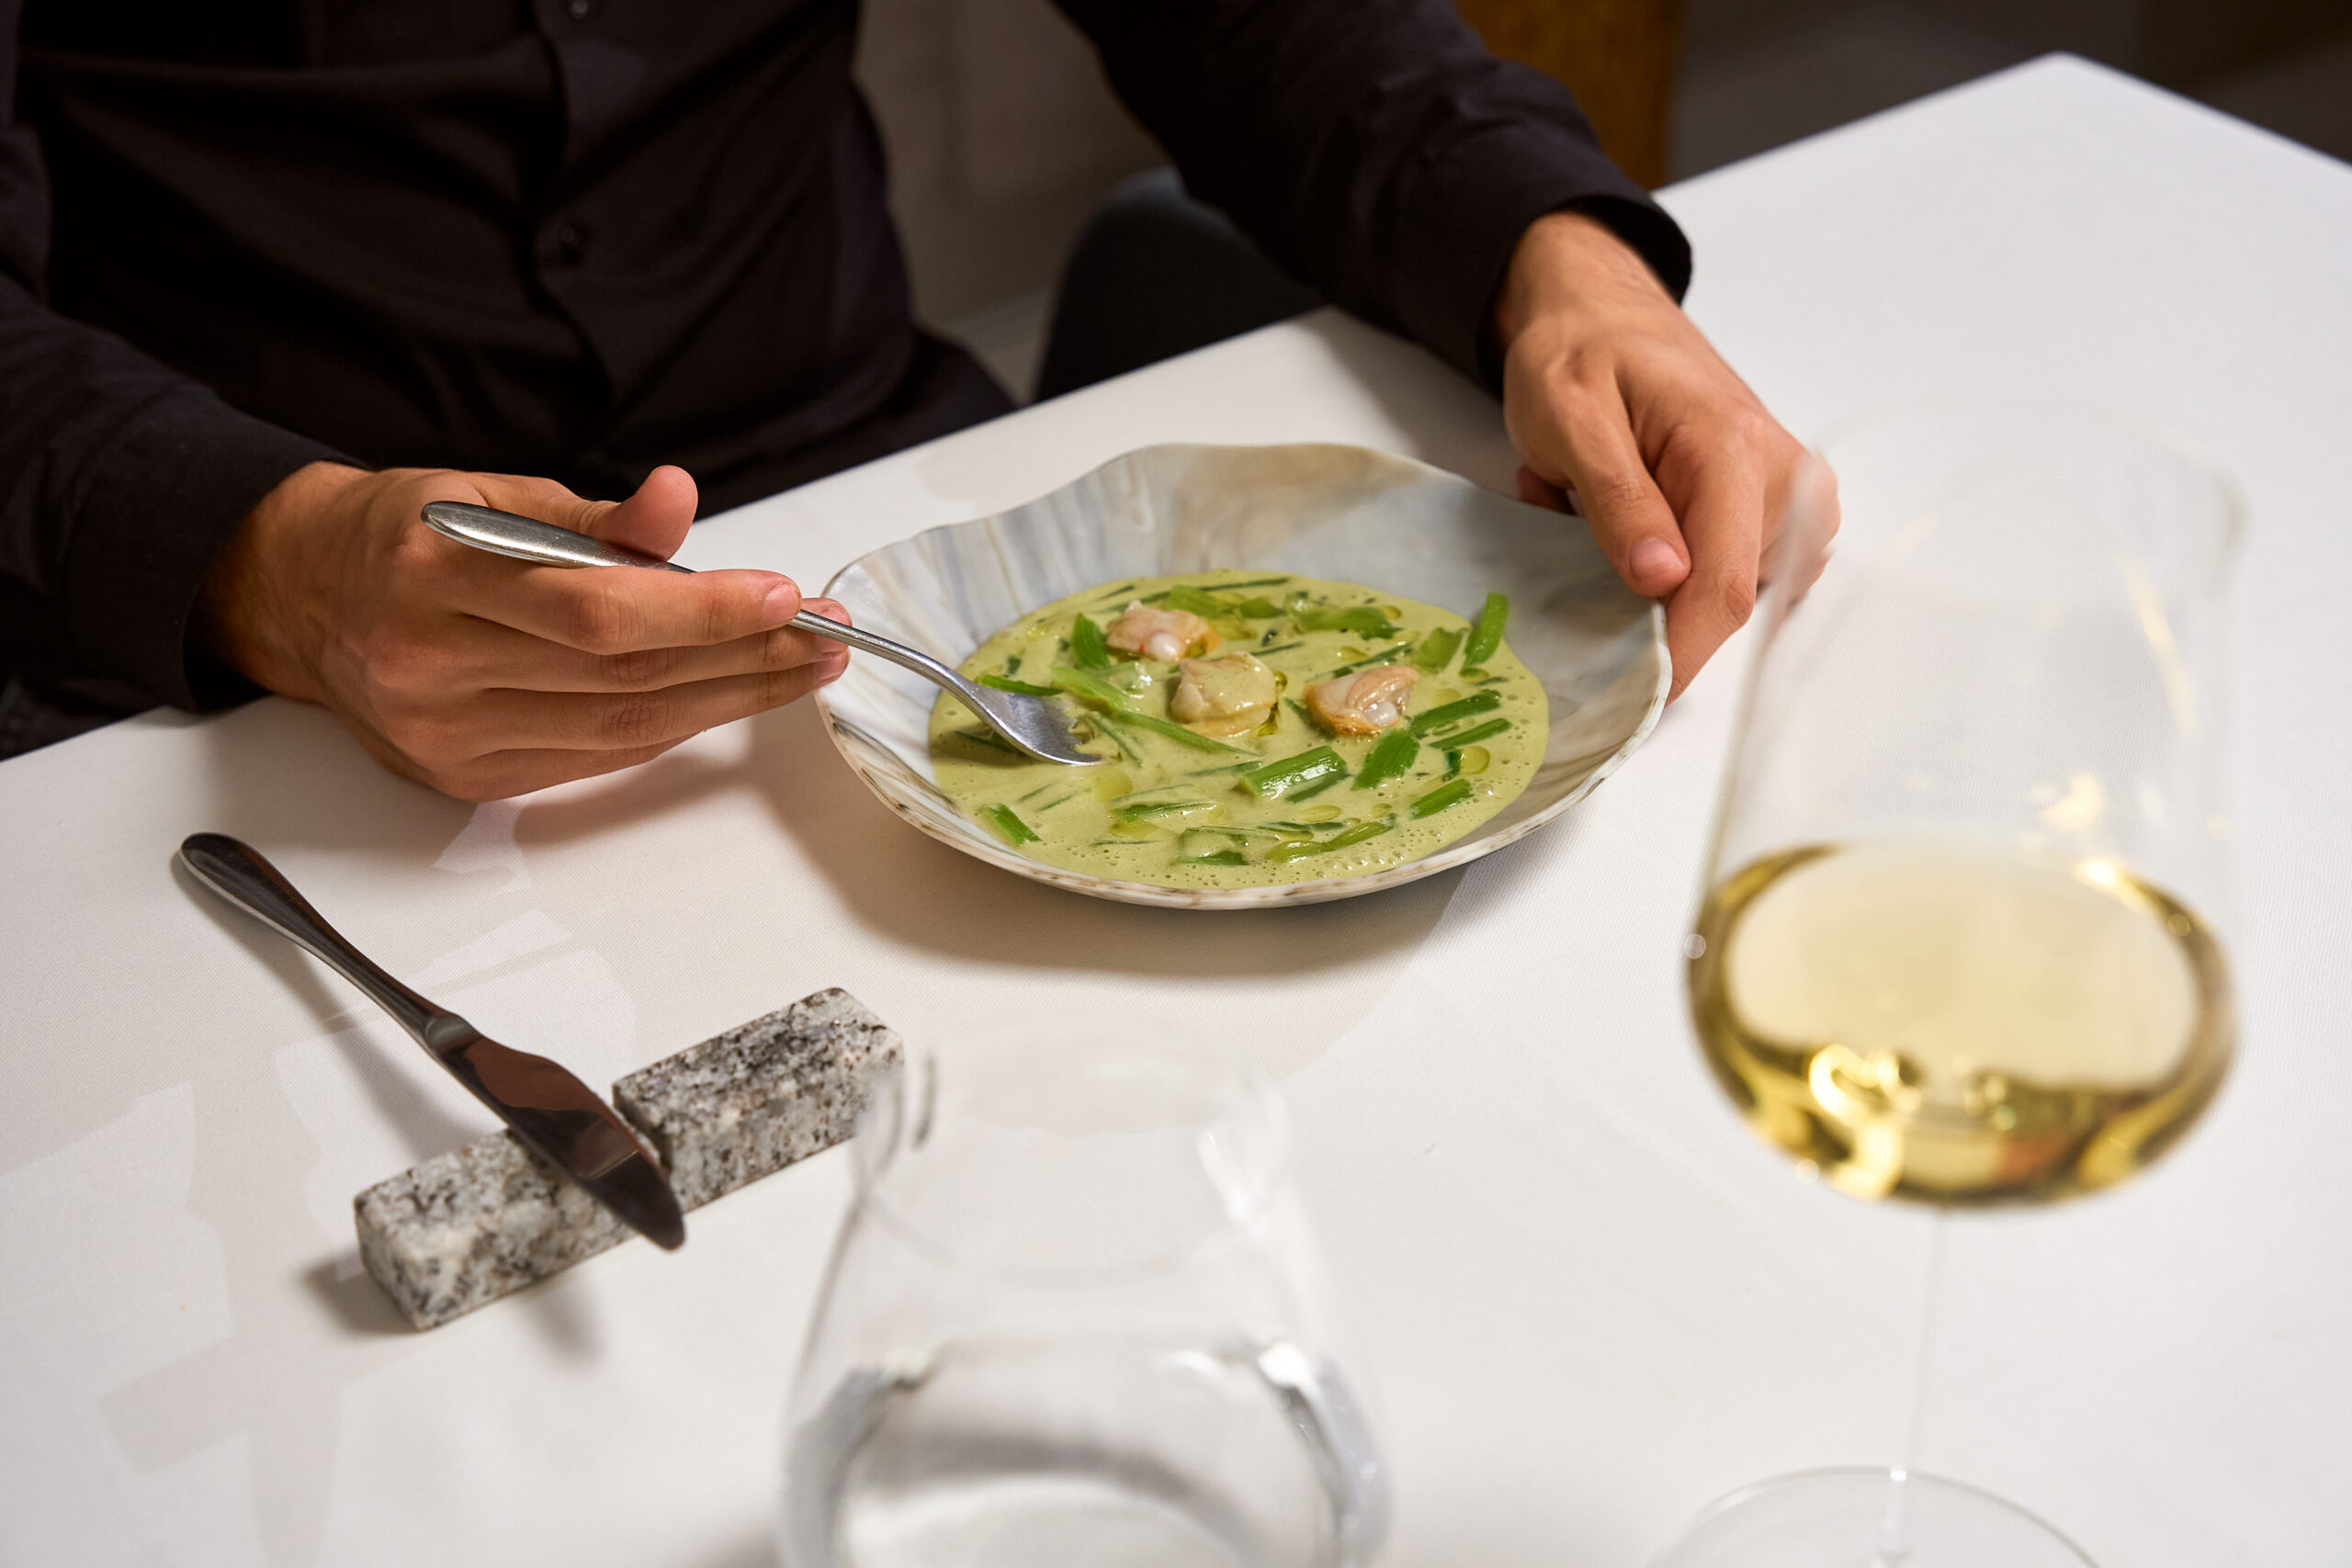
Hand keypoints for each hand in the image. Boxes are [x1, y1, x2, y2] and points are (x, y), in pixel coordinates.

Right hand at [197, 462, 849, 799]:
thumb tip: (679, 499)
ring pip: (621, 728)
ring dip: (727, 700)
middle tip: (823, 636)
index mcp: (433, 575)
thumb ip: (596, 515)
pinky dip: (671, 726)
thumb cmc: (405, 532)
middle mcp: (433, 665)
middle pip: (623, 676)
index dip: (701, 610)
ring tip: (800, 668)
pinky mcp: (464, 779)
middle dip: (742, 656)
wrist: (303, 599)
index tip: (784, 597)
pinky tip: (725, 697)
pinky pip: (596, 758)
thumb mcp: (490, 491)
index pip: (596, 609)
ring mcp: (447, 734)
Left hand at [1494, 211, 1828, 698]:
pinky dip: (1663, 564)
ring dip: (1642, 577)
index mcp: (1733, 451)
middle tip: (1572, 526)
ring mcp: (1787, 499)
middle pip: (1723, 602)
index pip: (1720, 589)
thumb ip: (1618, 499)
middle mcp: (1783, 479)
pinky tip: (1630, 519)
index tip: (1628, 700)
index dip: (1676, 656)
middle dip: (1640, 599)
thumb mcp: (1571, 418)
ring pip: (1718, 595)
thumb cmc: (1580, 355)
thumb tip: (1664, 579)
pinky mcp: (1773, 514)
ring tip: (1592, 507)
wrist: (1601, 312)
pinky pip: (1720, 576)